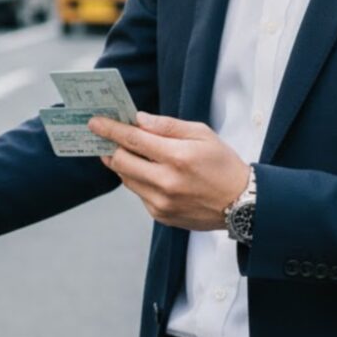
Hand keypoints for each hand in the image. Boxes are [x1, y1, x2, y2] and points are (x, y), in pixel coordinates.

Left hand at [89, 112, 250, 231]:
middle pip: (121, 161)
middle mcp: (166, 182)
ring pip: (126, 179)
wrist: (242, 204)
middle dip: (111, 147)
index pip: (132, 140)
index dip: (110, 129)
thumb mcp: (202, 134)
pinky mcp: (161, 216)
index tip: (95, 123)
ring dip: (124, 164)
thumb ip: (167, 126)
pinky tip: (153, 173)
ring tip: (132, 153)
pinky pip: (139, 193)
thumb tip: (139, 120)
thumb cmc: (223, 165)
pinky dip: (140, 180)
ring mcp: (162, 202)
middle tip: (108, 138)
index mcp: (177, 157)